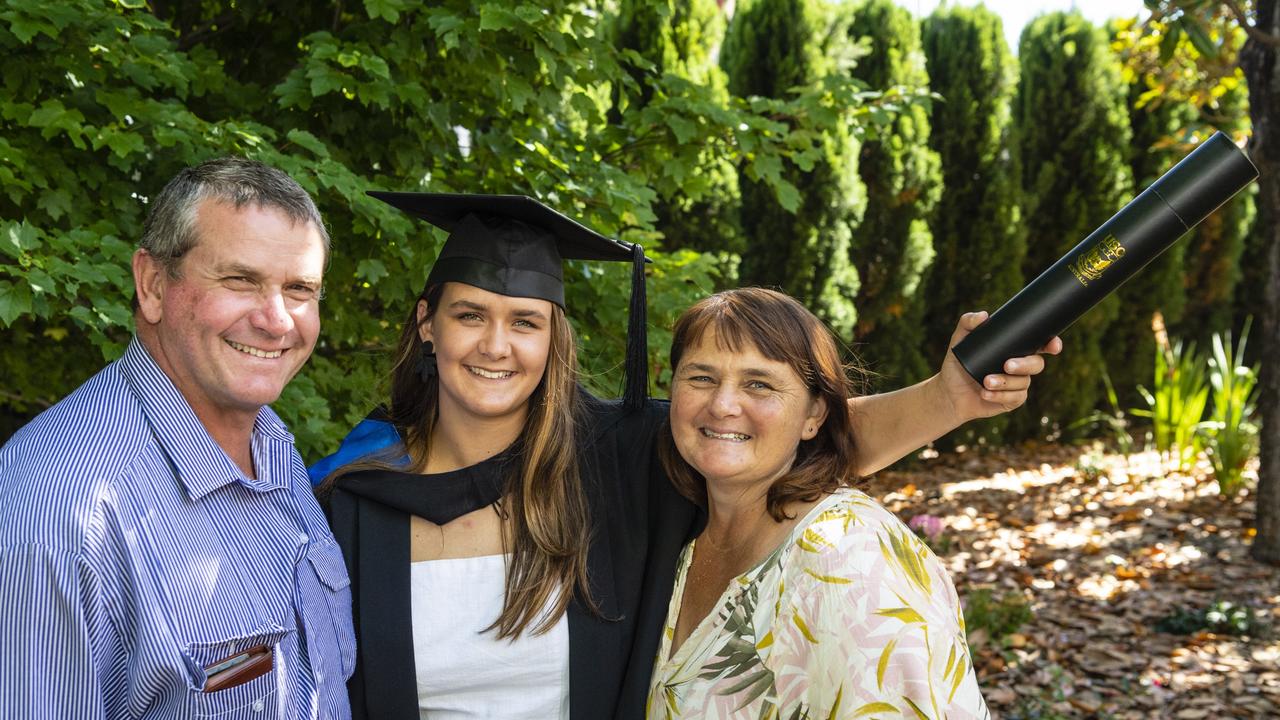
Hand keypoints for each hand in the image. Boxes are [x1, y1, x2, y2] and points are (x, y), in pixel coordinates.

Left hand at [937, 311, 1061, 421]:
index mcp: (1014, 349)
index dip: (1051, 344)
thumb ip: (968, 323)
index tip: (1053, 345)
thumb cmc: (958, 364)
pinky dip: (1000, 395)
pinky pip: (1015, 398)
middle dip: (1025, 365)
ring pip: (1024, 382)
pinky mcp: (1011, 401)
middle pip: (1036, 364)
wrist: (949, 392)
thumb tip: (984, 315)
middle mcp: (1020, 366)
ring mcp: (1017, 384)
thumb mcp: (960, 341)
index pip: (1039, 344)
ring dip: (1005, 382)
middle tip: (1007, 365)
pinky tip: (986, 393)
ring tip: (986, 381)